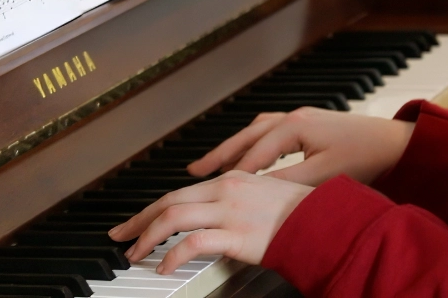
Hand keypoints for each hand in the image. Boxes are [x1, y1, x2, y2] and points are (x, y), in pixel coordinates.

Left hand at [108, 171, 312, 269]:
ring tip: (137, 255)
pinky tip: (166, 267)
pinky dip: (173, 256)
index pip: (181, 192)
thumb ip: (238, 200)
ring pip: (174, 218)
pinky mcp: (237, 234)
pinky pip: (193, 243)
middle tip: (121, 237)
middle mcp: (227, 189)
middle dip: (139, 221)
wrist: (326, 219)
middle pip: (169, 201)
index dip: (154, 209)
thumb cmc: (302, 211)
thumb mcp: (266, 194)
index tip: (137, 222)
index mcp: (232, 179)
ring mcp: (231, 211)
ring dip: (148, 238)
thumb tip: (215, 215)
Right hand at [187, 107, 414, 185]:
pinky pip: (270, 131)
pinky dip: (253, 144)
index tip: (210, 190)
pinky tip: (247, 156)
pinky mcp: (308, 124)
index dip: (233, 173)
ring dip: (234, 147)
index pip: (254, 152)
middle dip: (220, 153)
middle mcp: (294, 117)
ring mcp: (301, 118)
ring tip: (210, 163)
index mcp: (296, 126)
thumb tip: (257, 193)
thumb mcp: (324, 175)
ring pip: (256, 131)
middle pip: (247, 135)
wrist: (393, 142)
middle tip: (193, 169)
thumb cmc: (364, 156)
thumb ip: (288, 182)